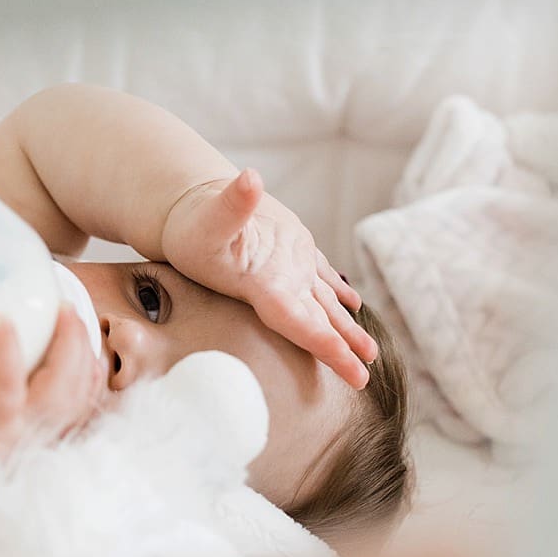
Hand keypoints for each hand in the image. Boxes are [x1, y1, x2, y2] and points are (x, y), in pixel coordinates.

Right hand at [0, 306, 107, 463]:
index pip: (3, 387)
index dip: (6, 352)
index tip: (2, 320)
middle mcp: (27, 434)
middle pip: (59, 389)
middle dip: (67, 343)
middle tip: (62, 308)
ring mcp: (48, 439)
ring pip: (80, 396)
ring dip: (82, 354)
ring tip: (76, 322)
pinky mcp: (59, 442)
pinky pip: (86, 408)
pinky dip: (91, 378)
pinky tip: (89, 357)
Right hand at [160, 168, 377, 388]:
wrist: (187, 214)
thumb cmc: (192, 224)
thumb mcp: (209, 217)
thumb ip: (233, 203)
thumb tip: (251, 180)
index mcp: (263, 286)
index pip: (299, 323)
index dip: (326, 346)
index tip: (354, 370)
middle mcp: (279, 286)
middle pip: (315, 324)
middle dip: (340, 349)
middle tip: (363, 376)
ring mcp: (288, 270)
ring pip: (323, 305)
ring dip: (345, 328)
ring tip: (369, 353)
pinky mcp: (291, 251)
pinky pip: (320, 276)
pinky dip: (338, 290)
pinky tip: (352, 301)